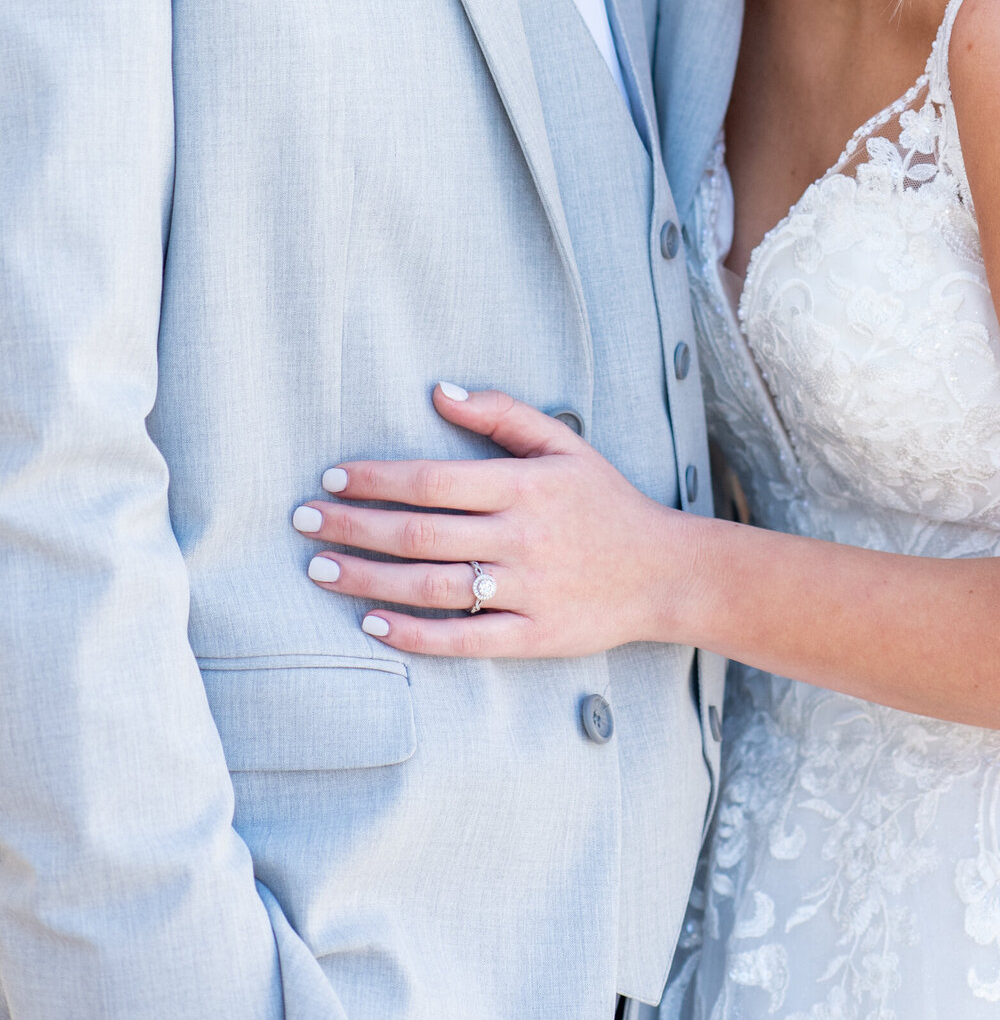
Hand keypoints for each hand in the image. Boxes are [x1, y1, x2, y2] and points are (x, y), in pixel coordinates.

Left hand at [292, 386, 697, 656]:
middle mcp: (522, 536)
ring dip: (368, 578)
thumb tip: (440, 391)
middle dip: (353, 527)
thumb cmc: (605, 502)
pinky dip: (414, 634)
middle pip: (420, 533)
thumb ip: (503, 414)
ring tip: (320, 570)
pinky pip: (463, 639)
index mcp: (526, 484)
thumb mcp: (564, 444)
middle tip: (303, 523)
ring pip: (431, 586)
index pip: (433, 479)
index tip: (331, 479)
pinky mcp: (533, 637)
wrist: (664, 571)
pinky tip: (372, 623)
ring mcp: (527, 589)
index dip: (376, 479)